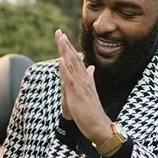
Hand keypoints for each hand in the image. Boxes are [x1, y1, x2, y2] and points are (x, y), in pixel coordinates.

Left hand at [55, 29, 110, 144]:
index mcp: (85, 79)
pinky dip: (65, 69)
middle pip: (73, 59)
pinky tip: (61, 59)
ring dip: (65, 52)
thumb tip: (91, 67)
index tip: (62, 36)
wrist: (99, 126)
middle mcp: (84, 80)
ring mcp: (81, 86)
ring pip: (72, 66)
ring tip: (60, 39)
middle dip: (65, 45)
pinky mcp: (77, 94)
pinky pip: (70, 79)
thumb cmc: (93, 111)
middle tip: (58, 31)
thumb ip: (89, 78)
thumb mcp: (90, 92)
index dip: (69, 48)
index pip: (76, 60)